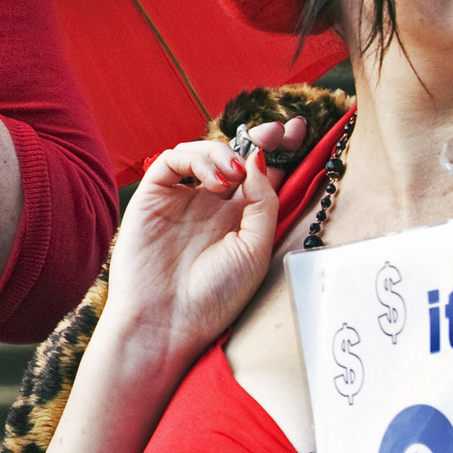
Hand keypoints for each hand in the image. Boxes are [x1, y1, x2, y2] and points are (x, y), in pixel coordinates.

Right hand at [103, 119, 309, 365]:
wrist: (168, 322)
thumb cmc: (215, 296)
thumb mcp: (256, 249)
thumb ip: (263, 202)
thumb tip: (259, 159)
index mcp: (240, 220)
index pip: (263, 174)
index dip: (281, 149)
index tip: (299, 130)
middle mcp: (212, 205)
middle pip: (237, 156)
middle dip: (260, 137)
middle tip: (277, 131)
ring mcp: (182, 199)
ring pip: (204, 152)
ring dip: (226, 152)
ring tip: (235, 175)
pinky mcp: (152, 196)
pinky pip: (172, 160)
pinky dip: (196, 159)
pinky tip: (215, 181)